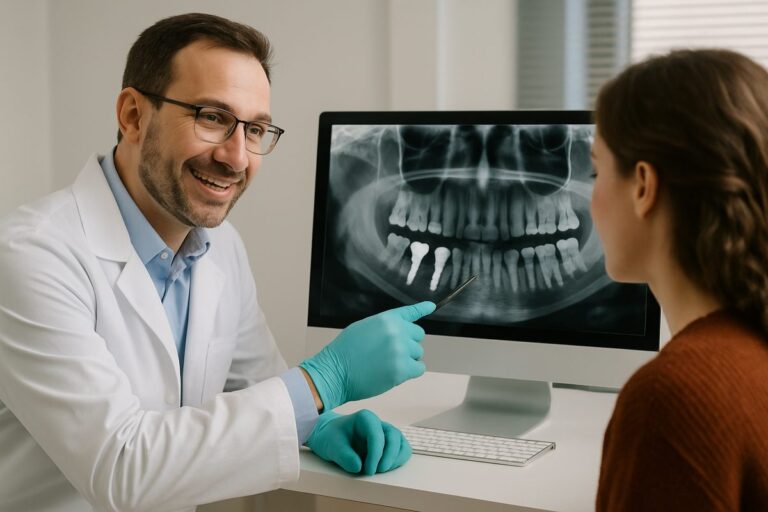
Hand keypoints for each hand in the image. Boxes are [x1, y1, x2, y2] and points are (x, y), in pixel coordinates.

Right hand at [300, 301, 434, 410]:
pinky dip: (411, 372)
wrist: (335, 372)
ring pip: (418, 353)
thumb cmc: (345, 351)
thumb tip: (401, 330)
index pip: (410, 313)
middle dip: (408, 343)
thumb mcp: (364, 327)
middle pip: (418, 335)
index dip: (421, 309)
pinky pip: (419, 369)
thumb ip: (385, 326)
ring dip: (408, 358)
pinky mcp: (402, 370)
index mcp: (387, 319)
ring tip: (387, 364)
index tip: (431, 306)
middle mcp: (397, 332)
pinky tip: (396, 373)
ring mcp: (401, 351)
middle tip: (390, 352)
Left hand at [307, 410, 411, 474]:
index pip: (377, 435)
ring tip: (381, 470)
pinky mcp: (388, 443)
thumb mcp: (331, 446)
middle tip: (375, 472)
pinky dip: (398, 460)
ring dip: (395, 459)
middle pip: (394, 437)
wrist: (330, 437)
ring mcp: (385, 433)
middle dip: (388, 457)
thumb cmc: (331, 438)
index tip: (368, 471)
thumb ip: (343, 456)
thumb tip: (358, 467)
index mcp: (366, 418)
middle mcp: (379, 423)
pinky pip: (402, 449)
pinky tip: (386, 468)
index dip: (375, 455)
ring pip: (401, 443)